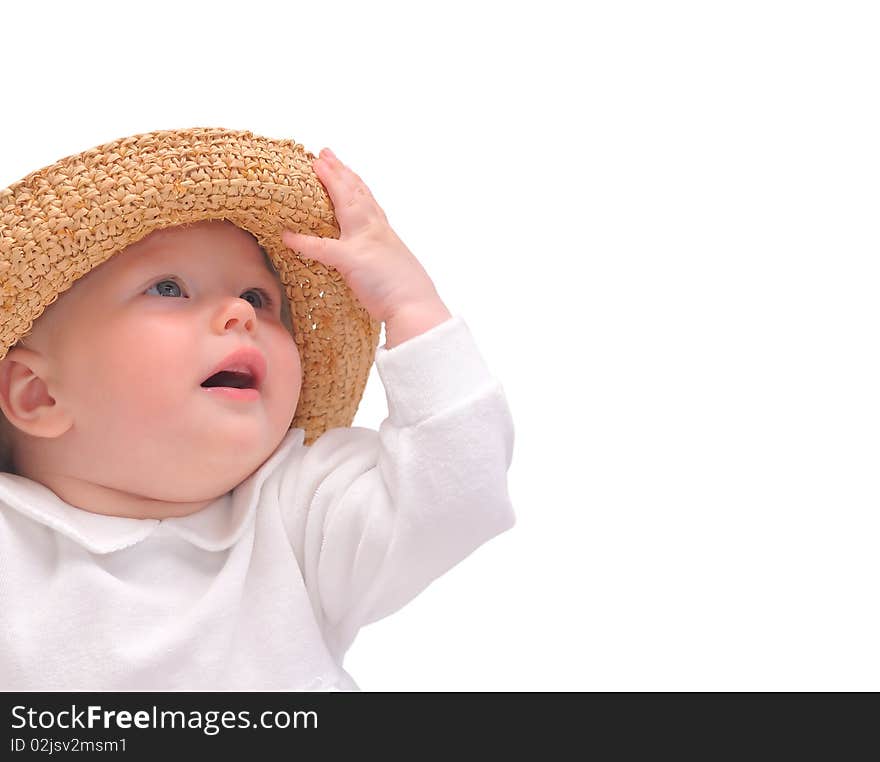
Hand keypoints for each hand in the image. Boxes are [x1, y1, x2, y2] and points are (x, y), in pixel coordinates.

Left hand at [281, 148, 450, 347]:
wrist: (417, 308)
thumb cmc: (407, 296)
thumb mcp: (392, 272)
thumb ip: (378, 263)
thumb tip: (371, 266)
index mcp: (385, 235)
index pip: (368, 202)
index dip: (355, 182)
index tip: (343, 167)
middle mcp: (376, 232)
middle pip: (356, 194)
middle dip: (340, 172)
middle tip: (324, 154)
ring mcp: (364, 242)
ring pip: (345, 204)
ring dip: (330, 182)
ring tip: (315, 165)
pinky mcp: (352, 260)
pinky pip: (322, 248)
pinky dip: (302, 242)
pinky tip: (286, 235)